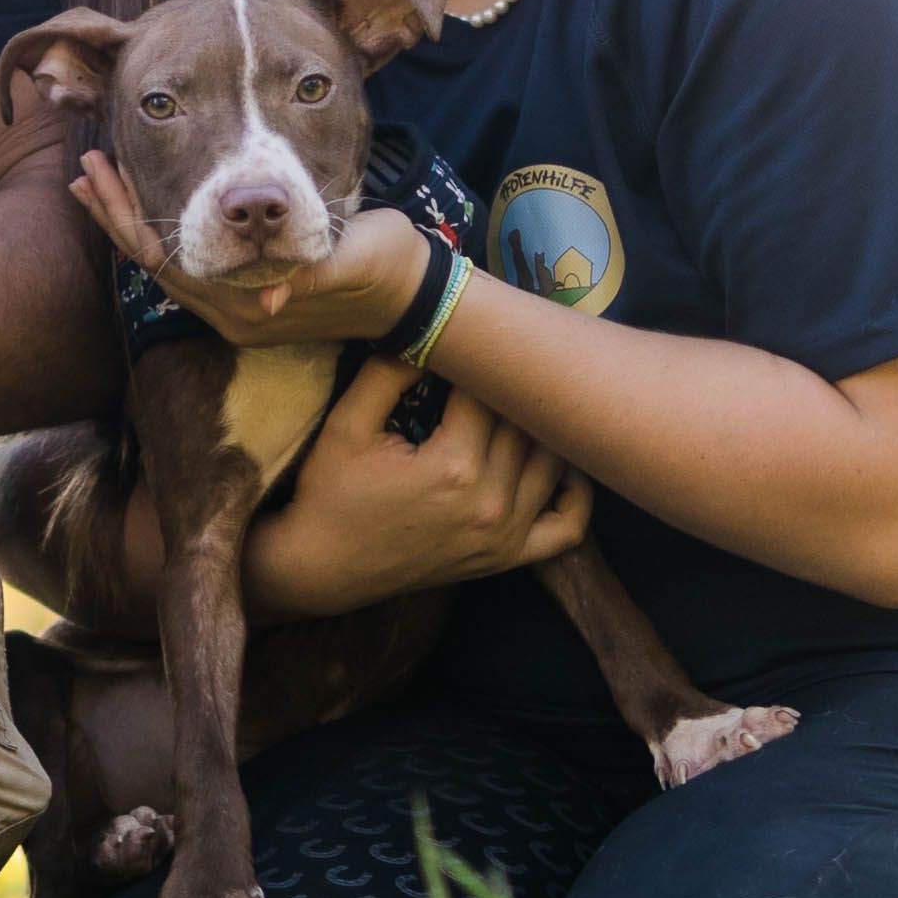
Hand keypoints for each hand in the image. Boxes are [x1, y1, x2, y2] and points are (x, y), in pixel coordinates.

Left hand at [70, 160, 434, 349]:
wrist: (416, 295)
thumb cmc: (386, 267)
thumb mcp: (350, 264)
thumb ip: (307, 280)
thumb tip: (269, 297)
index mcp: (250, 312)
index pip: (168, 265)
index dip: (129, 220)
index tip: (102, 175)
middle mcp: (233, 318)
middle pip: (154, 267)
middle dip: (117, 218)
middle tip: (85, 172)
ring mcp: (238, 312)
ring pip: (167, 268)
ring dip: (132, 227)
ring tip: (101, 185)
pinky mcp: (247, 300)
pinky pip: (189, 268)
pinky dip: (162, 236)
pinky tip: (148, 211)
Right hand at [244, 354, 592, 617]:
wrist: (322, 567)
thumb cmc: (331, 493)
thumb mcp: (346, 425)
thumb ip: (388, 374)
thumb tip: (426, 331)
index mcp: (453, 466)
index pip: (489, 394)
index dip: (476, 366)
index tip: (466, 349)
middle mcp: (490, 503)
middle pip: (524, 423)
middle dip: (508, 390)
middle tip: (494, 366)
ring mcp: (505, 535)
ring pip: (552, 461)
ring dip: (540, 428)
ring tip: (516, 404)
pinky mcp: (507, 557)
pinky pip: (568, 526)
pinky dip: (575, 492)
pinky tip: (555, 462)